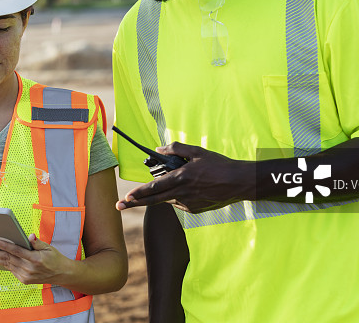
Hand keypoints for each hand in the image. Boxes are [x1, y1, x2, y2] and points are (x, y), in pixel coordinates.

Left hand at [0, 234, 71, 284]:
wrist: (61, 274)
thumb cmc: (55, 258)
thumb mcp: (48, 247)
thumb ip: (37, 242)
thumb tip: (30, 236)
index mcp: (35, 259)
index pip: (17, 251)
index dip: (5, 245)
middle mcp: (29, 269)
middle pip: (8, 259)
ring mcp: (26, 276)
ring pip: (8, 265)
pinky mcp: (24, 280)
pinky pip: (11, 270)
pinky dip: (4, 264)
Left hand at [116, 142, 252, 213]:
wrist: (239, 182)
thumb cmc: (219, 164)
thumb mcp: (197, 151)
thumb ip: (176, 148)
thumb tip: (159, 149)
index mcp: (180, 178)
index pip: (153, 188)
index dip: (138, 193)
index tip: (125, 197)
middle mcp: (182, 194)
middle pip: (153, 200)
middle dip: (134, 203)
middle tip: (119, 206)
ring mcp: (189, 204)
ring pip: (168, 200)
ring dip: (164, 195)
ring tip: (184, 183)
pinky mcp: (195, 210)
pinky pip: (180, 203)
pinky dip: (179, 196)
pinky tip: (193, 188)